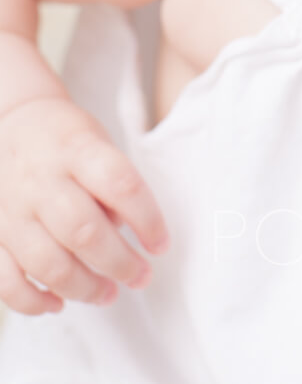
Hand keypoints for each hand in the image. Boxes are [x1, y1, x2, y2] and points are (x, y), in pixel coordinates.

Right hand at [0, 96, 168, 315]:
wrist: (7, 125)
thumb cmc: (62, 138)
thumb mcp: (95, 140)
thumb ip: (112, 184)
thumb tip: (126, 231)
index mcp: (76, 149)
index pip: (120, 184)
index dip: (147, 219)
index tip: (161, 244)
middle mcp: (41, 180)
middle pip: (84, 232)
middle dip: (119, 263)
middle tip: (140, 276)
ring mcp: (11, 210)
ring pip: (48, 264)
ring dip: (84, 288)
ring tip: (109, 293)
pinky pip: (7, 281)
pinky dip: (33, 301)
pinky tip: (59, 302)